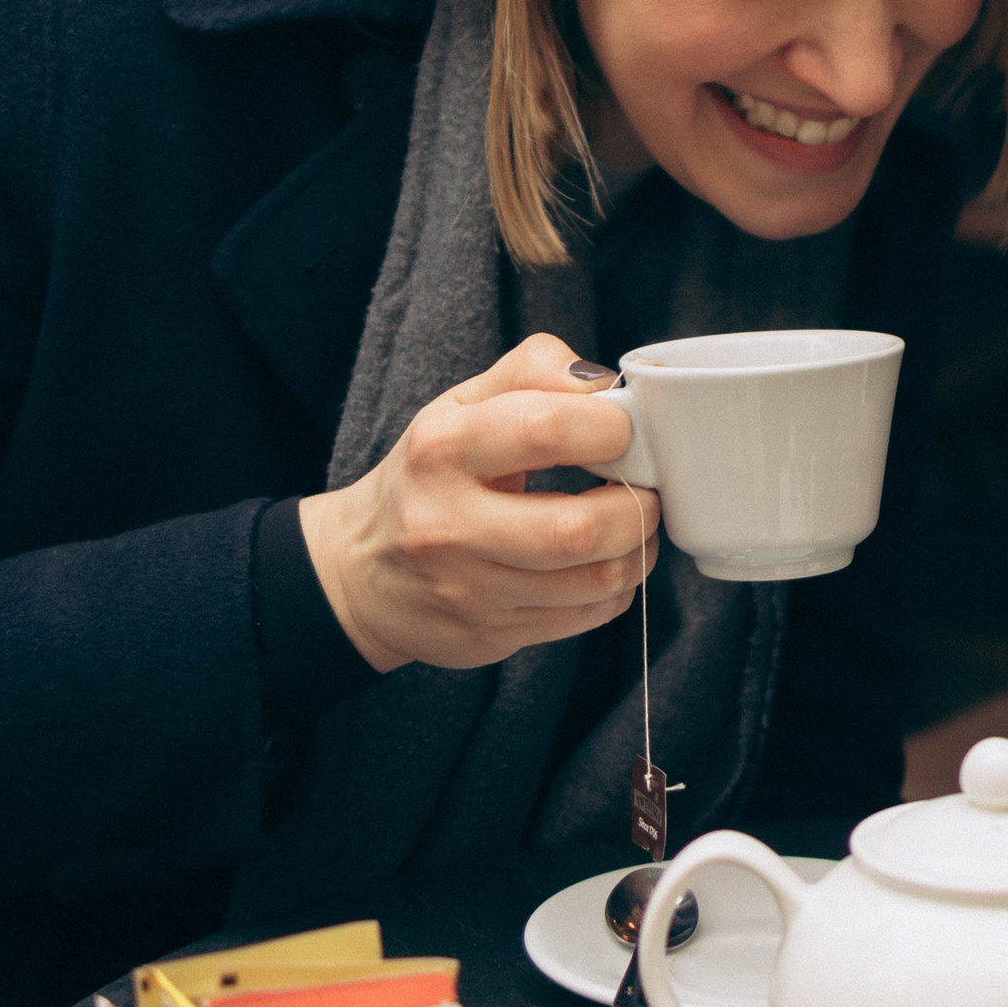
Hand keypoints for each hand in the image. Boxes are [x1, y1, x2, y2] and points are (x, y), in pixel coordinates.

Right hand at [299, 336, 660, 674]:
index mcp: (440, 450)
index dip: (609, 427)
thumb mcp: (459, 405)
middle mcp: (447, 526)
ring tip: (634, 524)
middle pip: (578, 528)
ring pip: (595, 581)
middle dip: (637, 506)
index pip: (544, 429)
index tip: (625, 430)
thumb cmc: (427, 475)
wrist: (362, 571)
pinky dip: (618, 588)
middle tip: (645, 488)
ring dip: (638, 550)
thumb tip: (603, 384)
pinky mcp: (489, 635)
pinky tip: (607, 562)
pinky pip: (587, 617)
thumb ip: (533, 371)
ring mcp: (468, 590)